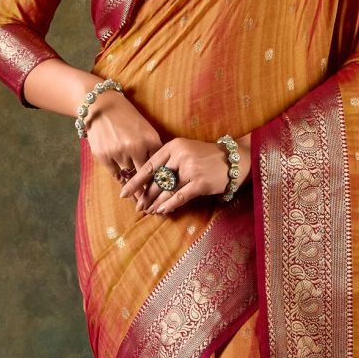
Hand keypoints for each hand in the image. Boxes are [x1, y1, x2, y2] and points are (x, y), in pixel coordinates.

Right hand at [83, 90, 162, 197]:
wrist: (101, 105)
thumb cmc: (127, 117)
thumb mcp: (145, 129)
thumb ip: (153, 147)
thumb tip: (163, 169)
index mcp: (150, 139)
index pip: (160, 166)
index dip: (163, 182)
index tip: (167, 196)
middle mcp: (135, 147)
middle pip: (146, 177)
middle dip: (150, 194)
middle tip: (154, 208)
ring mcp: (118, 152)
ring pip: (130, 177)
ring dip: (136, 191)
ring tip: (141, 204)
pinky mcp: (103, 156)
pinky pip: (116, 175)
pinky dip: (122, 184)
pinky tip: (127, 192)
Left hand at [120, 137, 248, 215]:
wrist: (234, 159)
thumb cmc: (207, 157)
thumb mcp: (185, 152)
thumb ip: (168, 162)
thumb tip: (147, 182)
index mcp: (174, 146)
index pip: (149, 165)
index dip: (135, 181)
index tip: (124, 192)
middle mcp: (181, 155)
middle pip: (157, 180)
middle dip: (146, 196)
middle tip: (138, 207)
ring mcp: (191, 169)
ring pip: (167, 190)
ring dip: (156, 203)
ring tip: (149, 211)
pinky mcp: (200, 183)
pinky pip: (180, 196)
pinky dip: (170, 205)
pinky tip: (162, 211)